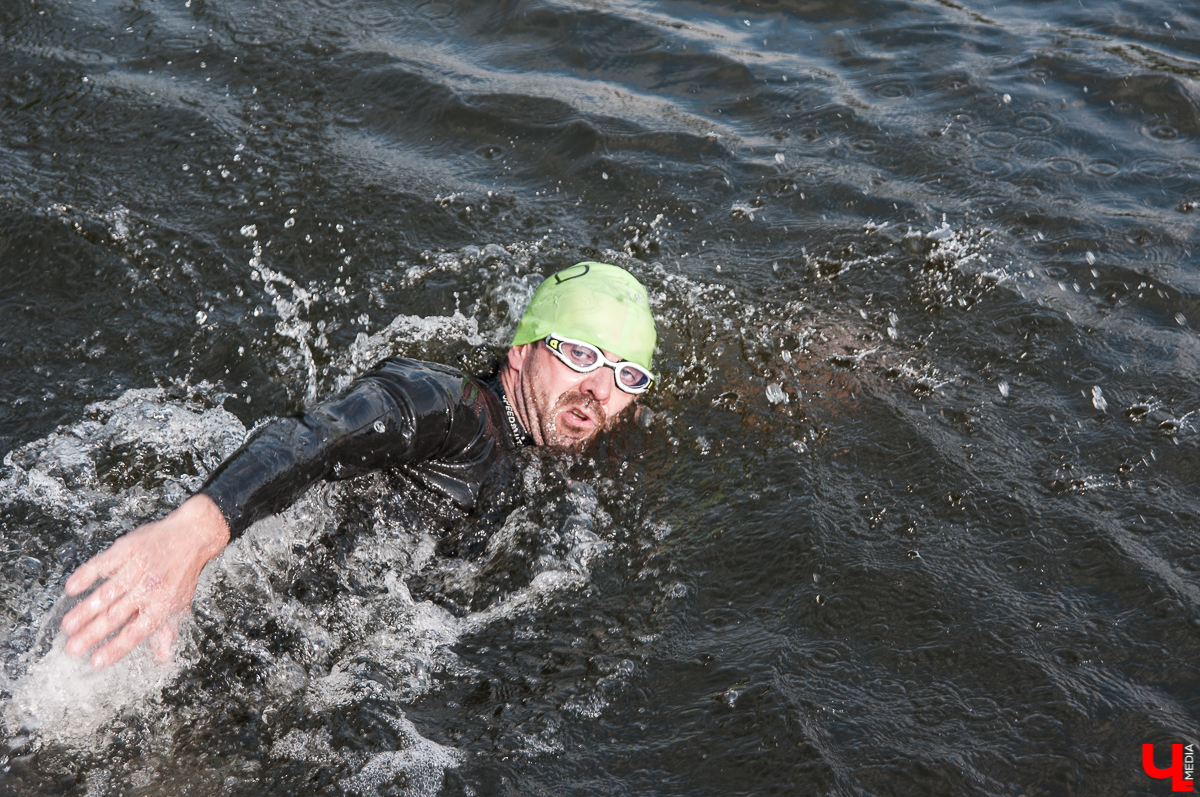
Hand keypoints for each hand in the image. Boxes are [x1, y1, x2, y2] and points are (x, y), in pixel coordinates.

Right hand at [60, 494, 230, 667]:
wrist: (192, 535)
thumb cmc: (182, 573)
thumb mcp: (179, 604)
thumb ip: (166, 632)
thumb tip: (162, 660)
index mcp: (162, 605)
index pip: (136, 632)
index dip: (116, 648)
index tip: (96, 661)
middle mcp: (149, 588)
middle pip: (116, 616)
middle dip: (92, 634)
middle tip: (72, 648)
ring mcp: (137, 568)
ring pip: (107, 593)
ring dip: (85, 611)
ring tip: (67, 626)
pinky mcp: (128, 550)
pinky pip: (103, 564)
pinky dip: (86, 575)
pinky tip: (72, 588)